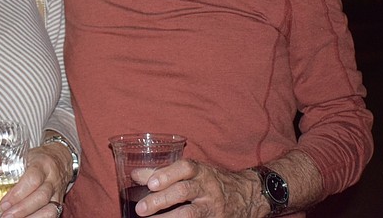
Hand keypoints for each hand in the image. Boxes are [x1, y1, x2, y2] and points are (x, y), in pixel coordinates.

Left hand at [0, 144, 70, 217]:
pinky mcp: (58, 203)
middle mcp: (52, 179)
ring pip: (49, 209)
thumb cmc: (39, 158)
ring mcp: (57, 192)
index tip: (3, 204)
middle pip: (41, 197)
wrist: (60, 158)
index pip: (32, 179)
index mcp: (42, 163)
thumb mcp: (23, 156)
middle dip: (22, 209)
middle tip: (5, 216)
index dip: (17, 193)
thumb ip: (3, 165)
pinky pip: (52, 215)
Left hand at [133, 159, 266, 217]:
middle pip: (183, 192)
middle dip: (160, 200)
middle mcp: (208, 188)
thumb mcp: (193, 172)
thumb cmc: (212, 181)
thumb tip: (135, 175)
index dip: (167, 174)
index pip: (185, 168)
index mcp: (201, 172)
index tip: (151, 184)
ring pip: (190, 214)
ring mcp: (212, 208)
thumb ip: (164, 172)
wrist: (247, 195)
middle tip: (141, 209)